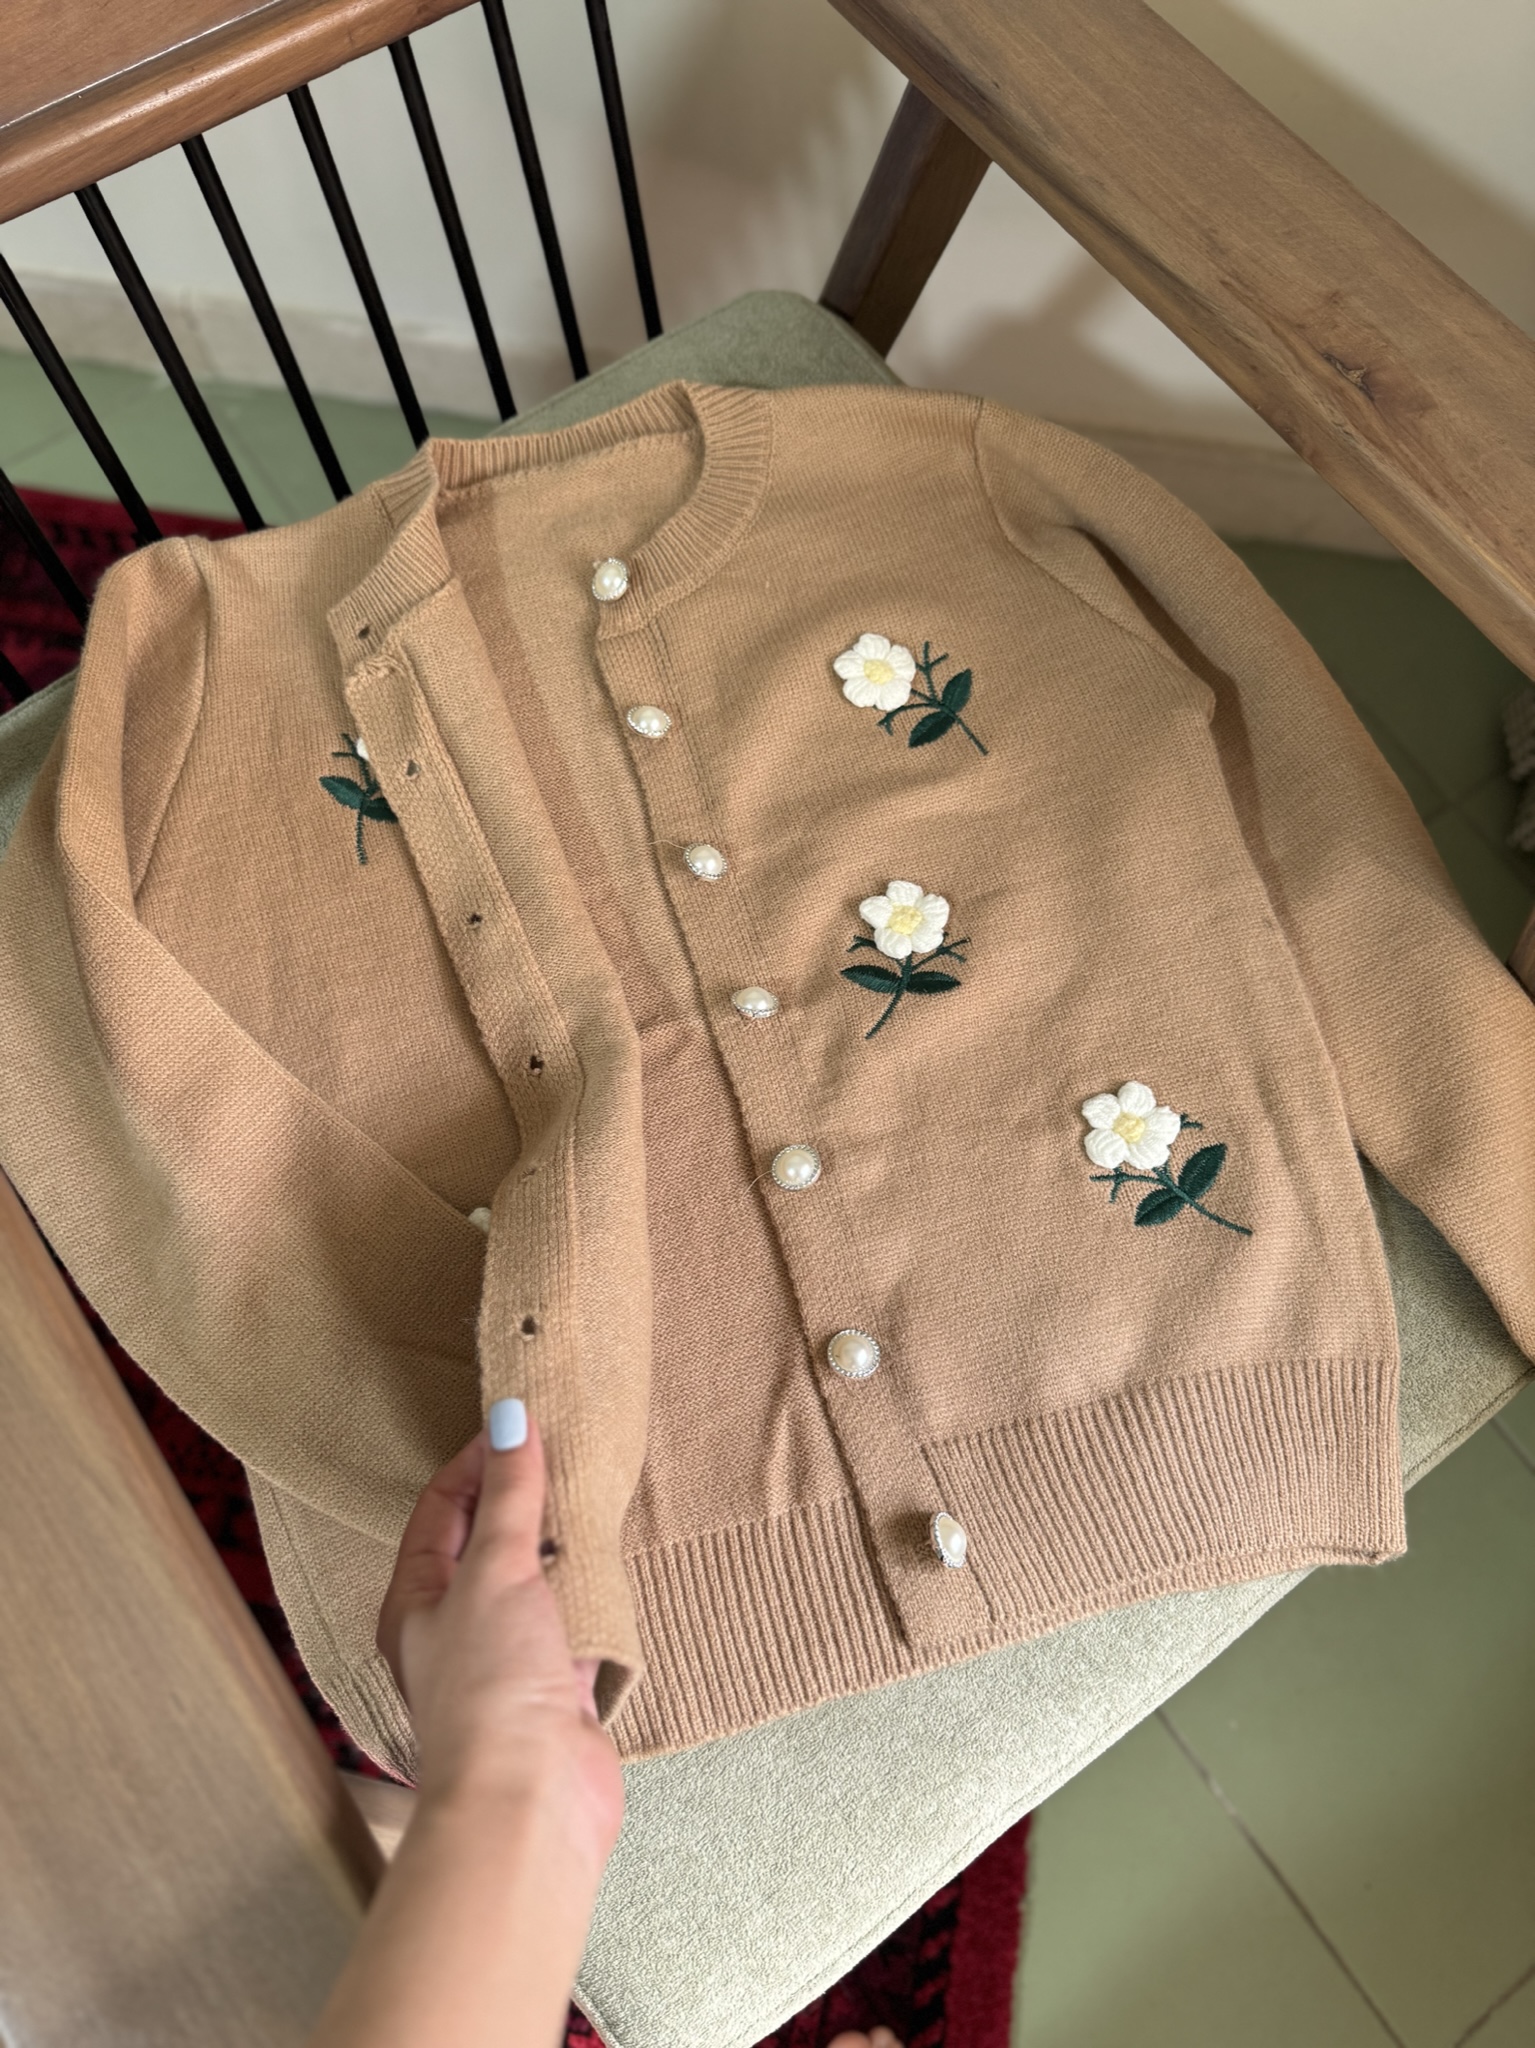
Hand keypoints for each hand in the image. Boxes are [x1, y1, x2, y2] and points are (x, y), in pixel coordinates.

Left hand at [376, 1406, 623, 1874]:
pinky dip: (595, 1597)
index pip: (441, 1509)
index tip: (524, 1422)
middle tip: (567, 1451)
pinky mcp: (556, 1691)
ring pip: (536, 1585)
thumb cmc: (490, 1691)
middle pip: (488, 1545)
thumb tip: (509, 1416)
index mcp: (416, 1602)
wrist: (529, 1804)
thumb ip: (508, 1495)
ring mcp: (508, 1663)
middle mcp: (456, 1631)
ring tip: (597, 1496)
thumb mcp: (496, 1571)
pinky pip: (576, 1626)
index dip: (479, 1462)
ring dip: (563, 1547)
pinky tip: (619, 1568)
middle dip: (524, 1500)